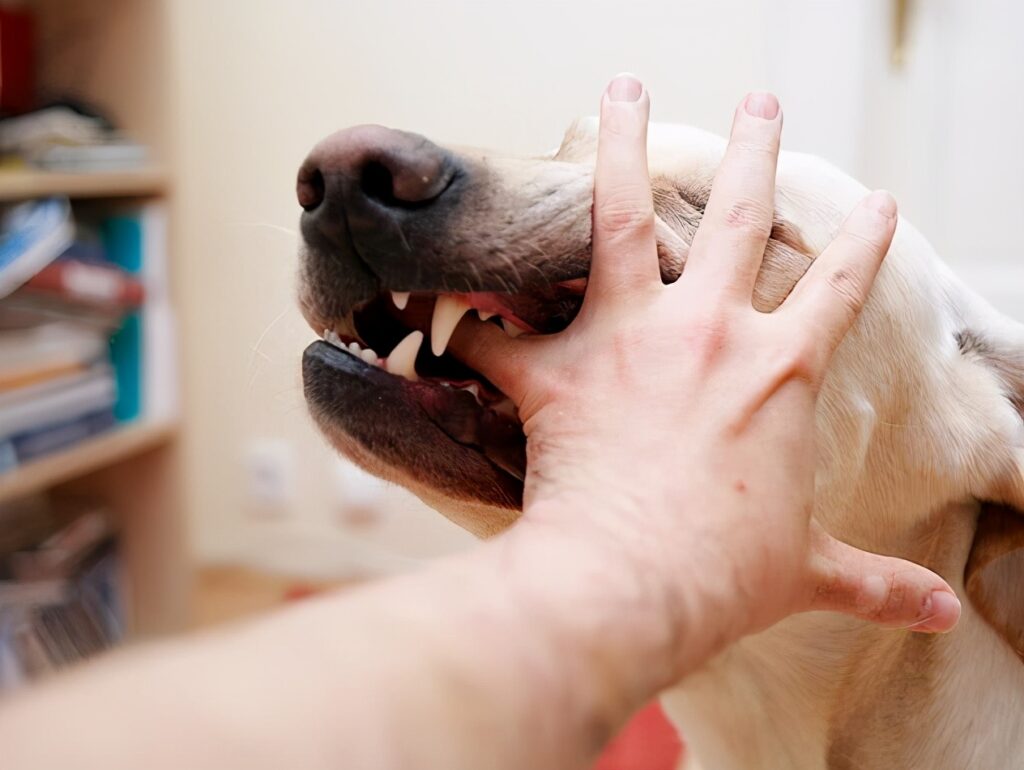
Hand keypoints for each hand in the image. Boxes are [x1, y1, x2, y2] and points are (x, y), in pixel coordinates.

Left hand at [455, 76, 959, 674]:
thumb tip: (942, 617)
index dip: (865, 243)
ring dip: (620, 146)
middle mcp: (706, 332)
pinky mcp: (555, 370)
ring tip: (620, 89)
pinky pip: (496, 336)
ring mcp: (626, 339)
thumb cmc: (725, 579)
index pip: (839, 288)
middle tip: (761, 101)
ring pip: (619, 214)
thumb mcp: (810, 573)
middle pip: (737, 216)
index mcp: (779, 372)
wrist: (637, 587)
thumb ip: (873, 583)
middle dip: (755, 152)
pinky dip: (470, 323)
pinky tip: (443, 302)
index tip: (881, 203)